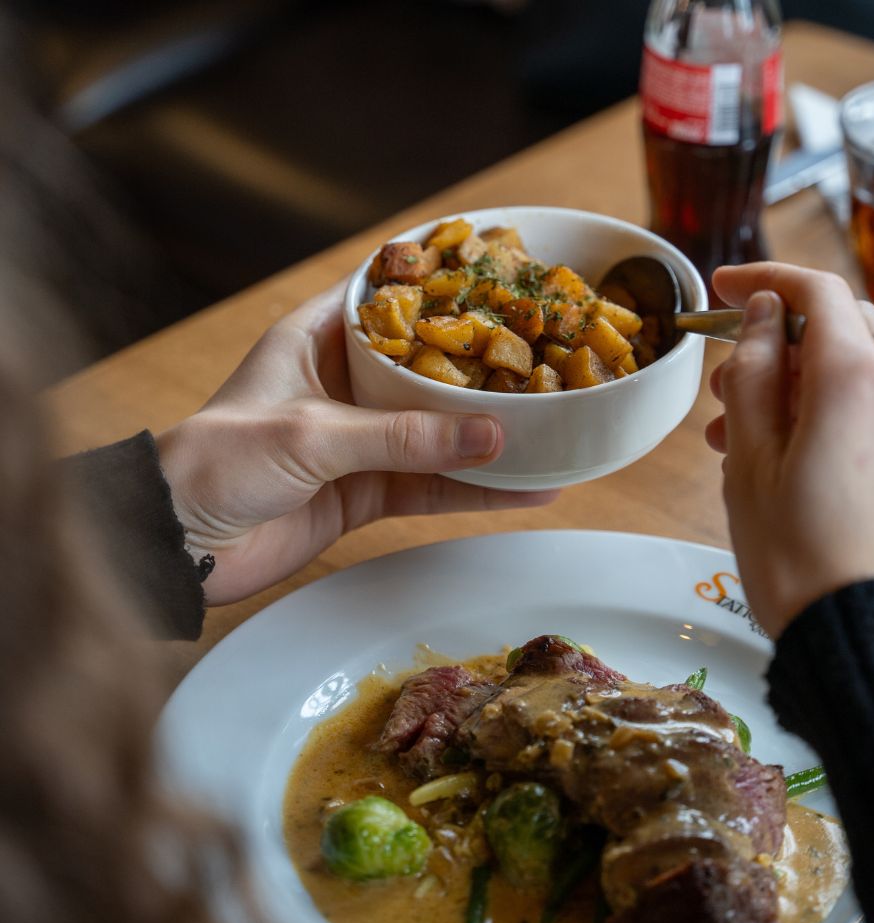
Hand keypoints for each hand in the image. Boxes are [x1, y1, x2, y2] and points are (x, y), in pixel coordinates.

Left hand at [157, 281, 555, 604]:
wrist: (177, 547)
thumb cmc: (218, 462)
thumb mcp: (313, 434)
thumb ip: (402, 436)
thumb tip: (491, 437)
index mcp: (313, 342)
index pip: (383, 299)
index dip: (435, 287)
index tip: (494, 280)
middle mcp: (340, 387)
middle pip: (424, 369)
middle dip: (479, 369)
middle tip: (541, 361)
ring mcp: (357, 444)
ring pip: (437, 434)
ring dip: (488, 438)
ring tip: (552, 431)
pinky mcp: (364, 494)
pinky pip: (431, 487)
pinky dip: (475, 491)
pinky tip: (525, 490)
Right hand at [706, 264, 873, 638]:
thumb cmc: (802, 560)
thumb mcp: (751, 464)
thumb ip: (755, 375)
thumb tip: (764, 317)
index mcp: (855, 377)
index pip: (814, 291)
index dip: (763, 280)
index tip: (724, 290)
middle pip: (839, 330)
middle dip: (778, 346)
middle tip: (725, 389)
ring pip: (858, 371)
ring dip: (801, 385)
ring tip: (742, 439)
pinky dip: (833, 413)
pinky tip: (791, 459)